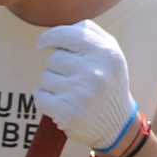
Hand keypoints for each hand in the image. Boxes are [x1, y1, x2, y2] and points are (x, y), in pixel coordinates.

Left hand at [32, 21, 136, 153]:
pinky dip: (43, 99)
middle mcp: (95, 71)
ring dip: (52, 85)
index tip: (42, 44)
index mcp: (106, 53)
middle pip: (53, 59)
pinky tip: (58, 104)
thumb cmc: (108, 83)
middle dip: (58, 68)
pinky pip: (39, 96)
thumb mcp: (111, 54)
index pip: (66, 35)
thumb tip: (59, 31)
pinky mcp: (68, 112)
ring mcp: (81, 93)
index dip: (49, 37)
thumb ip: (90, 33)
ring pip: (45, 78)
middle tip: (74, 81)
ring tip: (71, 94)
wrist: (117, 125)